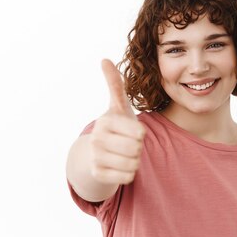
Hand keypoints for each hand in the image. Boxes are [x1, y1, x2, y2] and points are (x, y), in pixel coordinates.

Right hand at [89, 59, 146, 184]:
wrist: (97, 150)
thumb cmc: (116, 125)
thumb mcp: (118, 105)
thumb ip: (115, 83)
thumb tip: (104, 59)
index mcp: (106, 121)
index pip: (140, 134)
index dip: (140, 134)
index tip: (131, 131)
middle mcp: (97, 139)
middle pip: (137, 150)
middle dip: (138, 148)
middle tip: (128, 143)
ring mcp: (96, 157)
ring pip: (133, 164)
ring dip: (134, 160)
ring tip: (124, 153)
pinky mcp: (98, 173)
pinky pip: (127, 177)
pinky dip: (128, 173)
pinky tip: (119, 165)